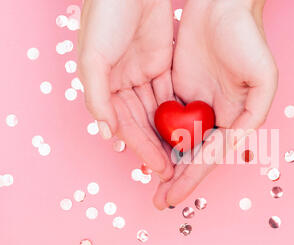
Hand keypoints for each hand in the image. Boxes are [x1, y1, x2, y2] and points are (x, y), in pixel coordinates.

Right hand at [78, 0, 174, 179]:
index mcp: (103, 85)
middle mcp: (122, 83)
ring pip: (158, 112)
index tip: (158, 169)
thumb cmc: (105, 15)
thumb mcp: (93, 57)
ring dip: (169, 134)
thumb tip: (105, 132)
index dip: (141, 149)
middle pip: (143, 123)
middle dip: (157, 147)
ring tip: (184, 157)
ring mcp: (143, 74)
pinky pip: (171, 93)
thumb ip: (98, 96)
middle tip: (173, 170)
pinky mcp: (161, 63)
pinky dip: (178, 112)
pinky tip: (190, 129)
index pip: (125, 125)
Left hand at [153, 0, 277, 208]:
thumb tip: (235, 147)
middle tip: (160, 201)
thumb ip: (253, 115)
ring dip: (167, 164)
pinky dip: (158, 138)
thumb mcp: (263, 79)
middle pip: (195, 155)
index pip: (212, 156)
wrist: (222, 4)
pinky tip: (147, 153)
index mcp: (237, 120)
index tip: (173, 197)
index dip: (192, 178)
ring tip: (152, 185)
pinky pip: (167, 120)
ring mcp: (197, 105)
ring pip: (179, 142)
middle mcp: (217, 117)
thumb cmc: (248, 38)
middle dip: (178, 179)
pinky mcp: (179, 90)